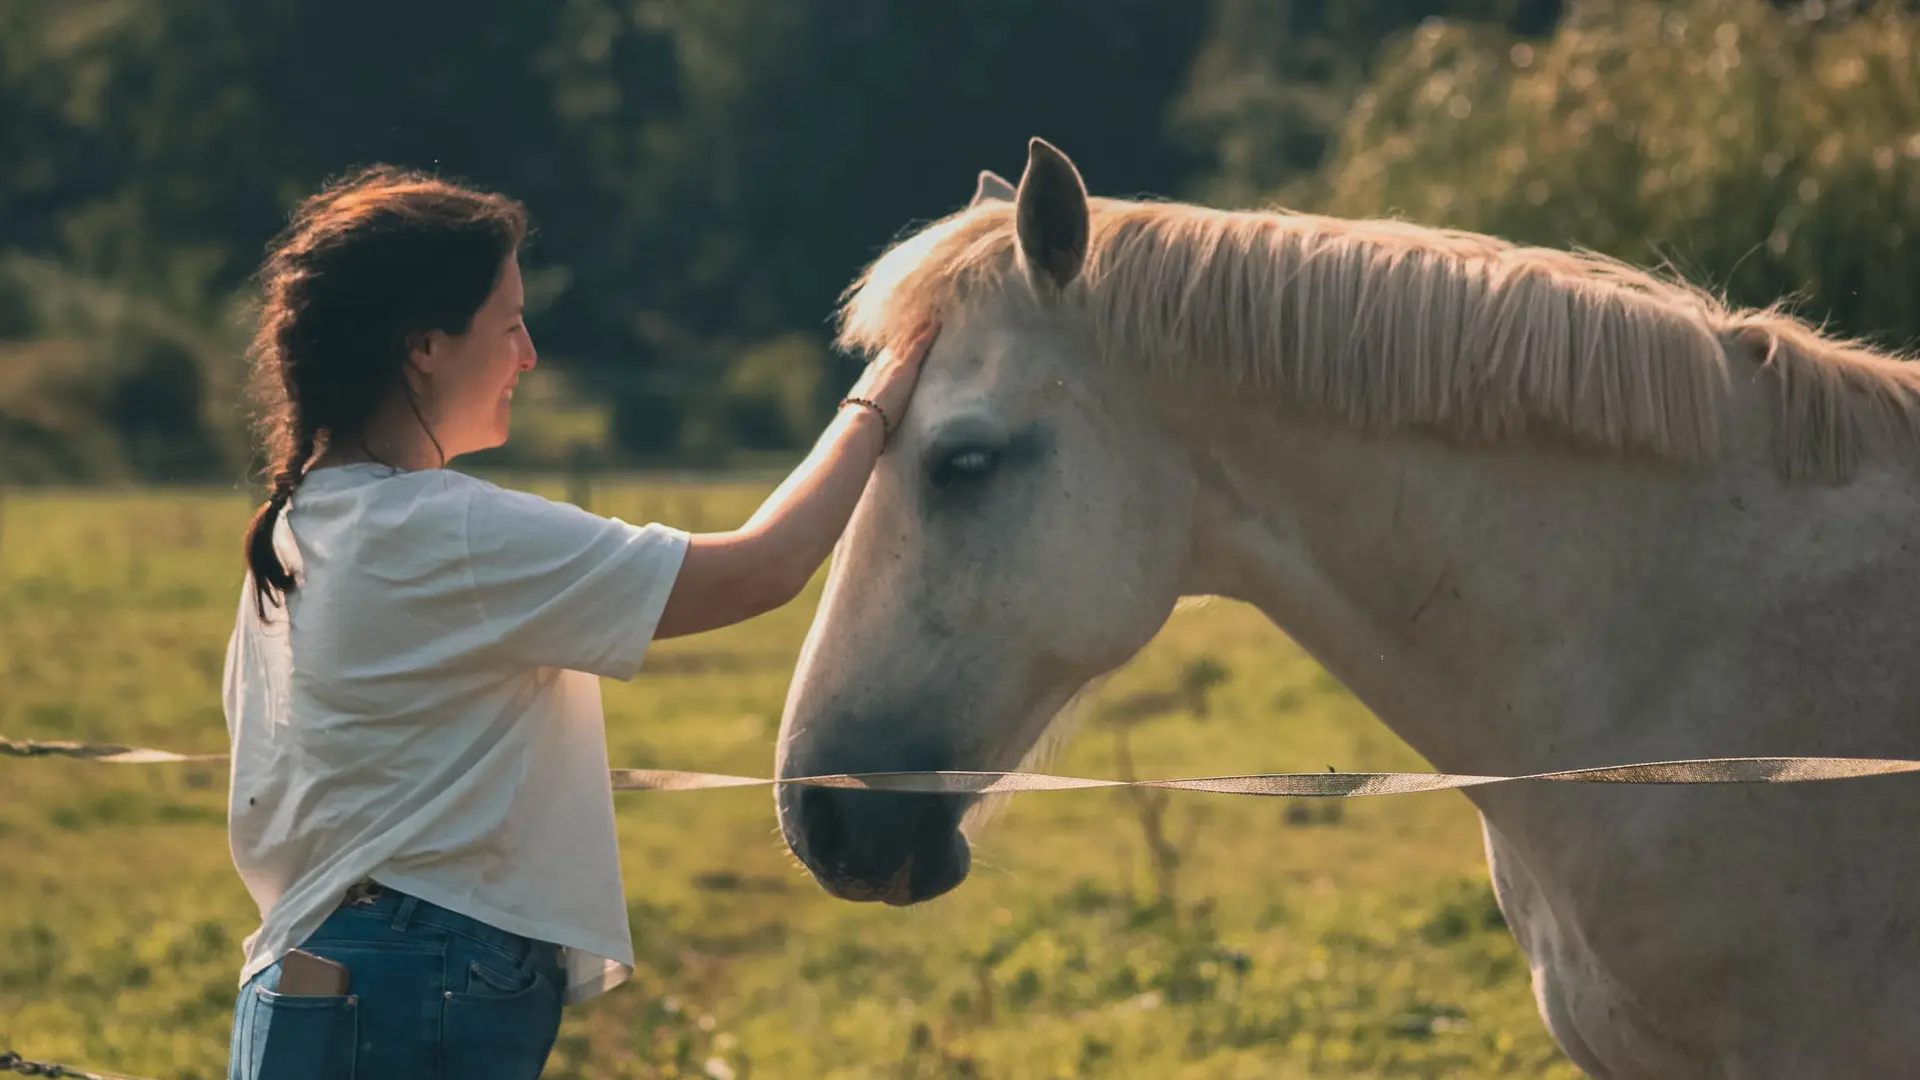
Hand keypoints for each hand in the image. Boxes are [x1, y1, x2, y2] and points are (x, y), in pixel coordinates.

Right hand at [845, 321, 938, 435]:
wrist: (860, 424)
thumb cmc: (860, 427)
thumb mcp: (863, 417)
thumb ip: (869, 416)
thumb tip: (868, 428)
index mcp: (871, 377)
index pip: (885, 356)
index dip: (894, 345)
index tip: (901, 336)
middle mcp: (880, 365)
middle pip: (895, 342)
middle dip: (906, 329)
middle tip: (918, 315)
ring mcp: (893, 364)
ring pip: (907, 338)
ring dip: (918, 325)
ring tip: (930, 313)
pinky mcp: (905, 368)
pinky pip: (919, 344)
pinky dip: (928, 332)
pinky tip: (938, 323)